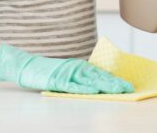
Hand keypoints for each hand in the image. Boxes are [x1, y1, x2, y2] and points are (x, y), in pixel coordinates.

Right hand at [0, 43, 132, 93]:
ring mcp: (66, 74)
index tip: (128, 86)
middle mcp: (76, 69)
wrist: (28, 65)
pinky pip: (71, 86)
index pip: (102, 74)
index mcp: (81, 67)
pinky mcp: (56, 81)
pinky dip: (82, 89)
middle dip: (114, 83)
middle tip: (128, 88)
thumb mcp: (70, 72)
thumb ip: (83, 77)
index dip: (115, 80)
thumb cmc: (50, 71)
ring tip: (116, 90)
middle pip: (99, 78)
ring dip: (103, 86)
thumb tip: (101, 85)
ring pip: (88, 81)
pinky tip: (93, 91)